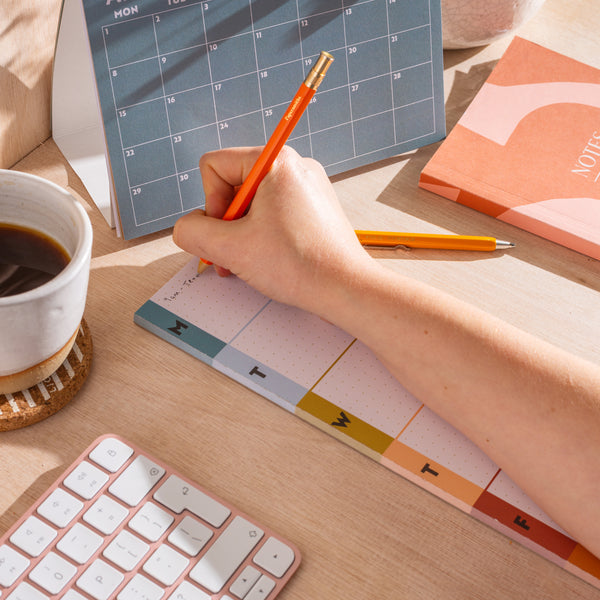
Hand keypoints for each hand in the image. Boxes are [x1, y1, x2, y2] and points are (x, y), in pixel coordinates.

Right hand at [173, 146, 371, 314]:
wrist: (345, 289)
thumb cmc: (301, 265)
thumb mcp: (230, 249)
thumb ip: (193, 232)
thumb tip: (186, 227)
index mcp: (276, 162)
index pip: (214, 165)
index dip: (209, 202)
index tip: (226, 232)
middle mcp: (294, 168)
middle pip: (233, 184)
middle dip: (226, 223)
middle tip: (233, 253)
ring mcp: (307, 188)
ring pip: (252, 203)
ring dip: (241, 233)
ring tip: (248, 262)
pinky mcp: (313, 208)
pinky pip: (273, 213)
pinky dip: (262, 235)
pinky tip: (267, 260)